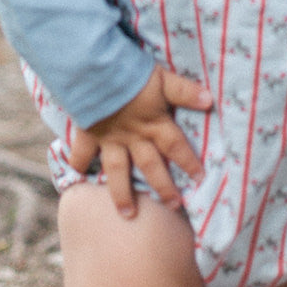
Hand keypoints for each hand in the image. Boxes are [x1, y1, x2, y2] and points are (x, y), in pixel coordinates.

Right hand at [69, 65, 212, 219]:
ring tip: (128, 214)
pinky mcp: (88, 133)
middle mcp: (133, 136)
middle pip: (151, 166)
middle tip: (173, 206)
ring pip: (117, 171)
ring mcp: (109, 138)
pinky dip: (78, 164)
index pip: (176, 146)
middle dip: (163, 187)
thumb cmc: (131, 72)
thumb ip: (184, 91)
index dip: (189, 162)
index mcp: (153, 123)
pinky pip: (82, 153)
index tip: (200, 179)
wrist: (95, 71)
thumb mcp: (162, 78)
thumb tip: (209, 100)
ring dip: (122, 193)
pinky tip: (76, 177)